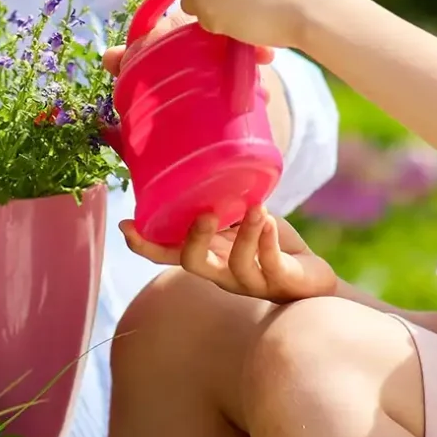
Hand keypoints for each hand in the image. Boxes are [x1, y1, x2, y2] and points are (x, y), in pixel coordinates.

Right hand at [122, 208, 340, 302]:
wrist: (310, 276)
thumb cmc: (268, 242)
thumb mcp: (239, 215)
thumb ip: (218, 197)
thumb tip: (188, 155)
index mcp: (206, 253)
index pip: (166, 253)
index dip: (144, 244)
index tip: (126, 225)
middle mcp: (221, 270)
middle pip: (192, 265)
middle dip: (193, 241)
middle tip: (204, 214)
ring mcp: (249, 280)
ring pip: (238, 265)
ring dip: (246, 235)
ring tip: (259, 207)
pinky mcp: (279, 282)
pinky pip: (270, 264)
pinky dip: (268, 241)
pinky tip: (271, 221)